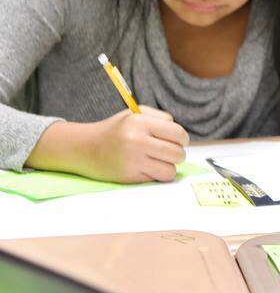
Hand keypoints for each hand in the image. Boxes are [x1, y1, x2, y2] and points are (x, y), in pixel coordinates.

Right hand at [27, 106, 189, 182]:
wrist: (85, 148)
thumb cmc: (116, 130)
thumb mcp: (135, 114)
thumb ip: (160, 118)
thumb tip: (180, 135)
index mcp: (140, 123)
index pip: (178, 134)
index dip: (182, 139)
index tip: (178, 141)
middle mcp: (136, 141)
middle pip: (177, 154)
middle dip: (177, 154)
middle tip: (168, 152)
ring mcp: (132, 161)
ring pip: (170, 170)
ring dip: (168, 167)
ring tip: (158, 161)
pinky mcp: (129, 177)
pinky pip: (156, 179)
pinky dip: (155, 175)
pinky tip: (146, 167)